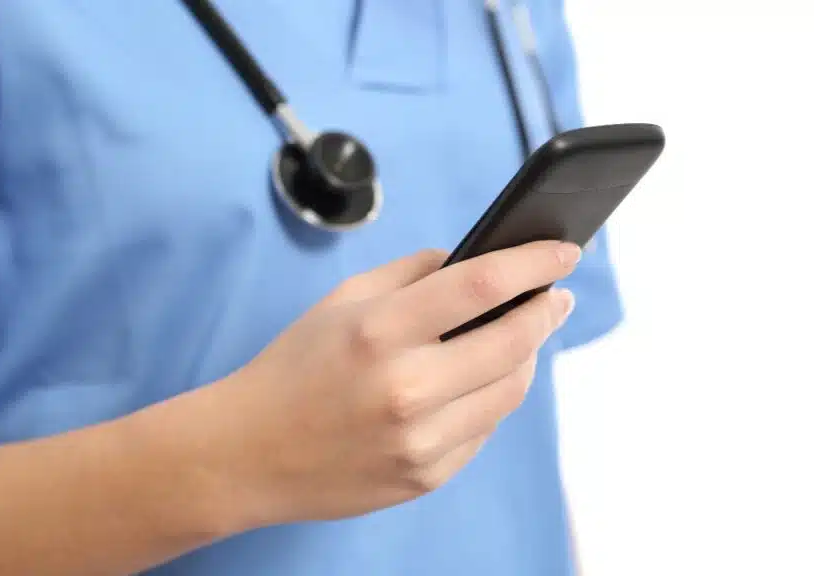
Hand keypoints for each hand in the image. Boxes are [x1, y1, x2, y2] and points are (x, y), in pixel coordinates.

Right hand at [198, 241, 579, 527]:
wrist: (248, 454)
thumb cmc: (294, 368)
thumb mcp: (343, 301)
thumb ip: (412, 274)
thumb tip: (473, 261)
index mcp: (380, 332)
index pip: (482, 285)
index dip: (534, 263)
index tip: (565, 252)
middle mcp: (407, 388)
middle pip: (514, 341)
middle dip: (546, 311)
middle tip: (555, 296)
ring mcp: (420, 440)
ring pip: (510, 390)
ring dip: (526, 356)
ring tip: (520, 334)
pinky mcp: (427, 476)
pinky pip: (484, 429)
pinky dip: (491, 397)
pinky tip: (478, 381)